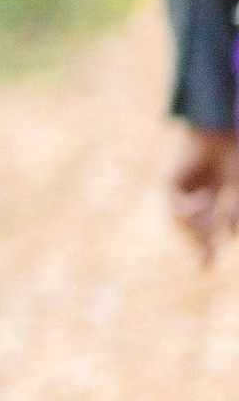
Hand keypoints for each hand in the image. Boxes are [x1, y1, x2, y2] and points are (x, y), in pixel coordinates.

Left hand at [167, 123, 238, 262]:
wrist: (219, 131)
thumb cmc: (232, 157)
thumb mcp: (236, 190)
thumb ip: (233, 212)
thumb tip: (233, 237)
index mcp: (210, 195)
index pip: (206, 226)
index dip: (206, 247)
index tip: (205, 268)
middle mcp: (192, 193)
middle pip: (192, 227)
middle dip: (200, 244)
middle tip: (206, 262)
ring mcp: (179, 188)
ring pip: (182, 220)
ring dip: (198, 227)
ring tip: (212, 227)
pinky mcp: (168, 180)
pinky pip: (175, 204)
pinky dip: (190, 208)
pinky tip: (206, 200)